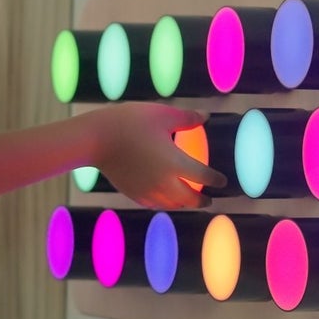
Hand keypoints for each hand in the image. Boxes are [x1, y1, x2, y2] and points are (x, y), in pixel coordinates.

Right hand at [89, 103, 224, 208]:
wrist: (96, 139)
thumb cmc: (130, 122)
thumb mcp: (163, 114)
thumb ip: (188, 118)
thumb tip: (206, 117)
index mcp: (176, 163)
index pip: (202, 176)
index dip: (215, 179)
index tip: (223, 181)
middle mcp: (164, 182)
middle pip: (189, 198)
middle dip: (201, 200)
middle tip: (209, 201)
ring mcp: (147, 190)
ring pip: (171, 204)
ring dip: (183, 204)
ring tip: (187, 201)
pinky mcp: (133, 192)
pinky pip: (154, 204)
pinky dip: (164, 204)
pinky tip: (163, 200)